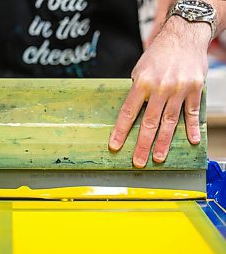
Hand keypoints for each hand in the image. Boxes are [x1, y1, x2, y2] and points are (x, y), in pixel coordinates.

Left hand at [109, 17, 209, 167]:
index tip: (115, 146)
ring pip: (170, 121)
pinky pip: (192, 112)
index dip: (121, 131)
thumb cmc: (158, 54)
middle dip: (142, 144)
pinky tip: (191, 140)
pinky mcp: (195, 89)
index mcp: (142, 82)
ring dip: (164, 142)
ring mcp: (179, 89)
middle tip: (138, 161)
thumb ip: (137, 91)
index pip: (128, 112)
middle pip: (149, 122)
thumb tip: (131, 114)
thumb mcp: (140, 70)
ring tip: (158, 158)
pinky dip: (192, 127)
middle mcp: (160, 87)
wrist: (183, 35)